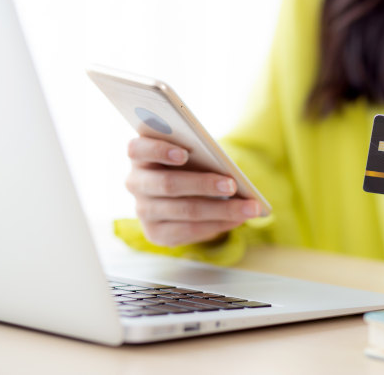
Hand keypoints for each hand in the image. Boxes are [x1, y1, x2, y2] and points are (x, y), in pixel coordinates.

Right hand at [125, 136, 260, 246]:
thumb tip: (226, 169)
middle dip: (203, 184)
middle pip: (168, 184)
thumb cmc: (188, 162)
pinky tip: (238, 219)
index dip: (159, 150)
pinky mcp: (155, 233)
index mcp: (139, 154)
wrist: (182, 189)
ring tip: (248, 207)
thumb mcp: (190, 152)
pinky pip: (188, 231)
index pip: (137, 149)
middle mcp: (135, 183)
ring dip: (221, 210)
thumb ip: (197, 152)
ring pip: (184, 211)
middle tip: (232, 184)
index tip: (185, 153)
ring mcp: (142, 210)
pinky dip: (217, 224)